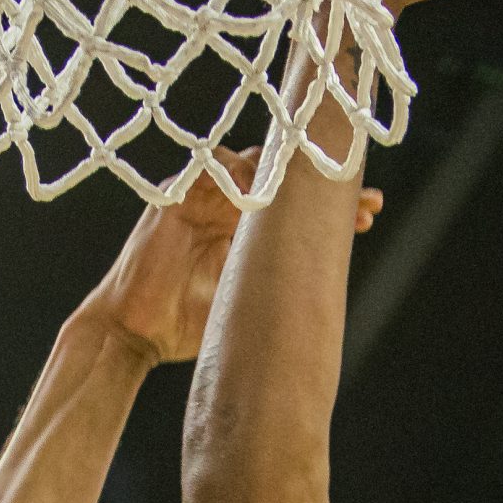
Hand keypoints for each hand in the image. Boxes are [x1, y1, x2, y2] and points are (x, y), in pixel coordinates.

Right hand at [84, 154, 382, 367]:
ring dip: (293, 179)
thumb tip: (320, 294)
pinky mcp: (174, 197)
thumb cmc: (182, 326)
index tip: (368, 218)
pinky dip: (246, 173)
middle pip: (280, 181)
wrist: (134, 333)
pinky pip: (214, 170)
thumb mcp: (243, 302)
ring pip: (254, 169)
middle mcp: (220, 208)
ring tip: (330, 201)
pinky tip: (280, 188)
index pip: (289, 207)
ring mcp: (197, 199)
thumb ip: (272, 285)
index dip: (327, 212)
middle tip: (368, 204)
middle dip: (323, 190)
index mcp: (237, 230)